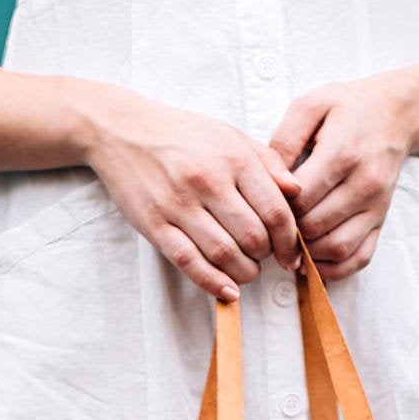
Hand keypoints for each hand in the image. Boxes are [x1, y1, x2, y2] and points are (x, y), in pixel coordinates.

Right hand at [75, 84, 303, 301]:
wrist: (121, 129)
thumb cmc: (181, 134)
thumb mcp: (230, 135)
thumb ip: (267, 162)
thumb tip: (297, 192)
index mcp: (232, 157)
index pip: (275, 211)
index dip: (289, 241)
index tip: (290, 254)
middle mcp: (207, 180)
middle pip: (253, 237)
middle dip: (266, 257)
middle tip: (263, 258)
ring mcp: (177, 204)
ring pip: (223, 254)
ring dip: (243, 273)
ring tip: (245, 270)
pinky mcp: (153, 224)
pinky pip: (188, 262)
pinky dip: (212, 283)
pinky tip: (227, 290)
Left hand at [267, 71, 418, 282]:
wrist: (397, 113)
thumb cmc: (349, 107)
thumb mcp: (310, 106)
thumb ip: (284, 139)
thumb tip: (268, 179)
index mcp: (343, 153)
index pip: (301, 199)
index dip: (276, 207)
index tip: (265, 202)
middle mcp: (364, 183)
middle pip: (314, 226)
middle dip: (287, 230)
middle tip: (272, 224)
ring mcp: (376, 206)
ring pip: (335, 248)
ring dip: (307, 252)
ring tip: (289, 241)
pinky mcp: (382, 220)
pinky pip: (359, 258)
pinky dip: (333, 267)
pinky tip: (313, 258)